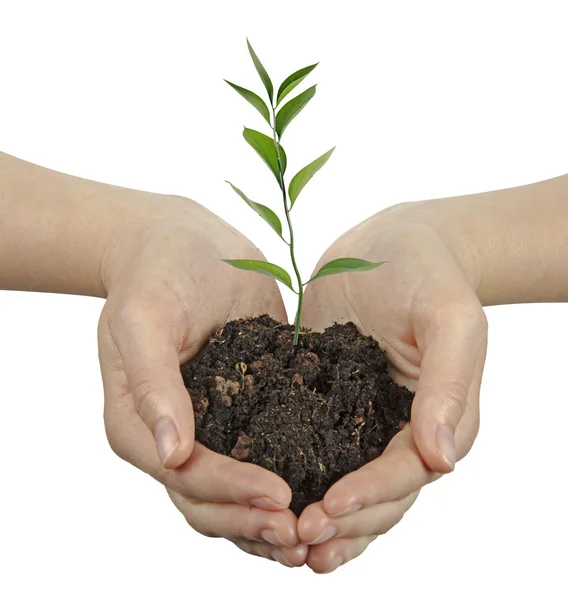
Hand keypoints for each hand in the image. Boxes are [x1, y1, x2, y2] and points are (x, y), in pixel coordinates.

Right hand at [97, 195, 306, 566]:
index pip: (184, 476)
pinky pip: (268, 455)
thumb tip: (171, 451)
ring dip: (273, 520)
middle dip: (254, 521)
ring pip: (238, 494)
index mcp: (141, 423)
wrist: (184, 242)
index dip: (229, 492)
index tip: (278, 496)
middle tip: (305, 534)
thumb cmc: (154, 272)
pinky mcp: (249, 408)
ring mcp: (214, 427)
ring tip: (320, 532)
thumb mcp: (143, 318)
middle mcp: (176, 436)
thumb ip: (152, 383)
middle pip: (210, 501)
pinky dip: (292, 480)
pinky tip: (329, 491)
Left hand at [298, 208, 487, 572]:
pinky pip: (313, 451)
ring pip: (347, 487)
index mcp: (438, 417)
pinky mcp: (326, 401)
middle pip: (379, 496)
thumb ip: (449, 383)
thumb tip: (443, 457)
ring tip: (281, 542)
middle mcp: (401, 428)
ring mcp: (362, 419)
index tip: (330, 508)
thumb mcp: (449, 317)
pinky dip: (295, 480)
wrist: (392, 241)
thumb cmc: (428, 271)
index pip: (408, 471)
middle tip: (296, 538)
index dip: (372, 495)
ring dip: (320, 521)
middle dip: (342, 522)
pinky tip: (263, 497)